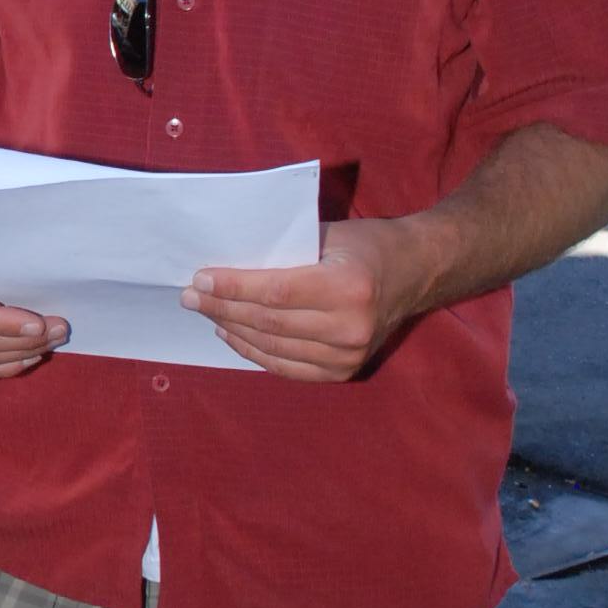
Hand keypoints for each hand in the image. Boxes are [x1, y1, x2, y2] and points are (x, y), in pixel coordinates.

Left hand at [181, 216, 429, 381]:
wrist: (418, 272)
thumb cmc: (367, 246)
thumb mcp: (328, 236)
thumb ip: (284, 253)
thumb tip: (225, 266)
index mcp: (348, 287)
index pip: (275, 292)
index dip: (232, 289)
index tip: (199, 281)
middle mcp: (351, 326)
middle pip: (269, 322)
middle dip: (222, 308)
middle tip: (190, 297)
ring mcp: (349, 355)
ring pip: (273, 347)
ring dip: (233, 330)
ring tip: (206, 314)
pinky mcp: (344, 371)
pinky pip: (287, 367)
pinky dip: (254, 352)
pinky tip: (232, 335)